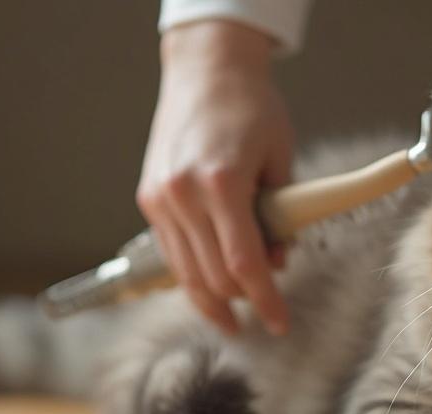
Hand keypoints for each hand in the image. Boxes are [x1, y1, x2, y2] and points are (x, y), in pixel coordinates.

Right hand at [136, 21, 292, 334]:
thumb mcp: (282, 160)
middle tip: (268, 310)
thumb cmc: (253, 108)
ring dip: (214, 298)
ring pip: (186, 274)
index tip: (280, 323)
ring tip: (237, 312)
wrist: (206, 71)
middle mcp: (183, 195)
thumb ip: (281, 217)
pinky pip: (172, 253)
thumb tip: (279, 262)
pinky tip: (214, 285)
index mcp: (221, 183)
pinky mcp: (149, 198)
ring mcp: (160, 199)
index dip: (265, 300)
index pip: (243, 264)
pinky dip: (194, 274)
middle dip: (244, 300)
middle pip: (213, 277)